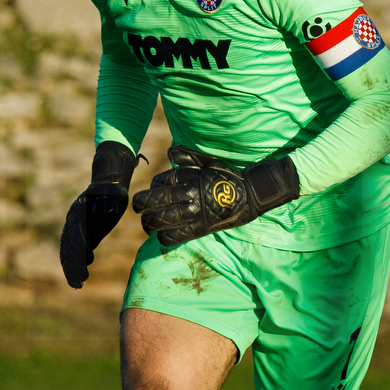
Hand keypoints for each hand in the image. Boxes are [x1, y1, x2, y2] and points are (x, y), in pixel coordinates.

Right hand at [59, 141, 139, 288]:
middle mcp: (73, 221)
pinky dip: (75, 265)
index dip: (80, 249)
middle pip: (68, 246)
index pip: (77, 233)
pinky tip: (80, 278)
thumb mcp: (114, 193)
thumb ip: (108, 201)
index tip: (86, 262)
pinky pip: (74, 252)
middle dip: (73, 264)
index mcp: (79, 211)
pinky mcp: (83, 235)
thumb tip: (104, 212)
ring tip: (77, 285)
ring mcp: (76, 228)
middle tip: (80, 281)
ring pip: (68, 251)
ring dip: (71, 269)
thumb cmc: (112, 189)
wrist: (108, 185)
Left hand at [132, 145, 299, 246]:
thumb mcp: (209, 162)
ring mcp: (195, 213)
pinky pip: (176, 236)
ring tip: (147, 224)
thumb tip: (171, 151)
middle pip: (155, 201)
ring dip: (149, 224)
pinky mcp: (201, 229)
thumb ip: (188, 157)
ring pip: (161, 220)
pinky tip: (162, 236)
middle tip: (138, 207)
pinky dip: (165, 238)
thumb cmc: (227, 177)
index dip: (152, 187)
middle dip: (141, 205)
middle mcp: (189, 195)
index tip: (153, 190)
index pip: (160, 182)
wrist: (251, 194)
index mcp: (189, 177)